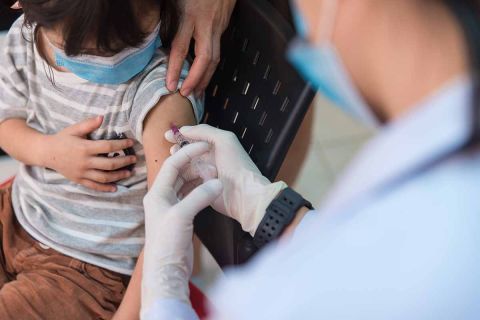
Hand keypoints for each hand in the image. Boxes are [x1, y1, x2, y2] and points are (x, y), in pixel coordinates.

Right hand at [44, 116, 136, 191]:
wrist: (45, 152)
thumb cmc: (62, 139)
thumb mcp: (74, 129)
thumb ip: (88, 124)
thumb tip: (102, 117)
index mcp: (85, 148)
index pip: (108, 147)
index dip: (121, 145)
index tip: (131, 143)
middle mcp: (85, 162)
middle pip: (109, 164)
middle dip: (124, 162)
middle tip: (134, 159)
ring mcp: (82, 173)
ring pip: (104, 177)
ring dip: (119, 176)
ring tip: (129, 172)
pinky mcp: (79, 180)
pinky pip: (94, 186)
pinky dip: (105, 188)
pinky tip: (115, 187)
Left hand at [141, 142, 221, 313]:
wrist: (166, 270)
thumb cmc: (167, 243)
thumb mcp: (182, 216)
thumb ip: (200, 196)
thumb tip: (217, 182)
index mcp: (157, 193)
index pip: (172, 165)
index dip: (188, 152)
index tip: (204, 145)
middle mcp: (162, 198)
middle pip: (178, 172)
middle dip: (194, 163)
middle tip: (210, 157)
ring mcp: (171, 207)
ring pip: (185, 184)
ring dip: (198, 176)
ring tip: (213, 171)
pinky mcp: (180, 217)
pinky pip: (190, 196)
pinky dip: (200, 189)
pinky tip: (210, 187)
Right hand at [165, 124, 286, 235]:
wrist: (245, 195)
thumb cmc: (236, 165)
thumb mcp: (224, 140)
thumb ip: (205, 131)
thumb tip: (184, 129)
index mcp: (217, 147)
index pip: (196, 138)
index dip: (182, 136)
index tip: (167, 136)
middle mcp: (211, 160)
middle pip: (189, 153)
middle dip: (178, 150)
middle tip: (171, 150)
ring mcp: (206, 176)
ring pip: (187, 167)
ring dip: (178, 164)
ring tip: (172, 164)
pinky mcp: (202, 191)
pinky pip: (188, 183)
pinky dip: (181, 179)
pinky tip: (174, 179)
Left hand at [167, 0, 236, 96]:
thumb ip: (166, 12)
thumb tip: (150, 25)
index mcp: (191, 16)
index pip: (181, 48)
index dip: (174, 68)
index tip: (169, 85)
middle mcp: (206, 25)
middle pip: (204, 59)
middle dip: (196, 80)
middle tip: (187, 94)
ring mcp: (218, 27)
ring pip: (215, 58)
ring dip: (206, 77)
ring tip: (198, 91)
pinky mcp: (223, 27)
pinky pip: (217, 51)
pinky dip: (210, 66)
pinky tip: (204, 74)